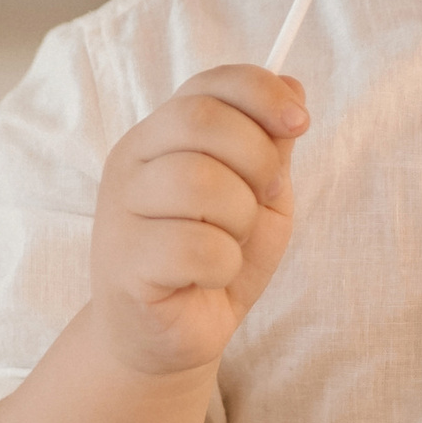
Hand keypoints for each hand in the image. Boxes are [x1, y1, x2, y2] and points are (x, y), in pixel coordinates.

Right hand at [89, 64, 306, 383]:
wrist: (172, 337)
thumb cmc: (213, 259)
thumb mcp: (257, 195)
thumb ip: (270, 144)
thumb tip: (292, 85)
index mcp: (160, 136)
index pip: (208, 85)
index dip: (260, 94)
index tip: (301, 122)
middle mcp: (131, 164)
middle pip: (201, 120)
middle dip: (257, 158)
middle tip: (265, 198)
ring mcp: (119, 212)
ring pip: (199, 181)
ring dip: (239, 218)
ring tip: (230, 243)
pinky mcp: (124, 265)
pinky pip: (196, 247)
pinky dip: (222, 266)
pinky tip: (208, 278)